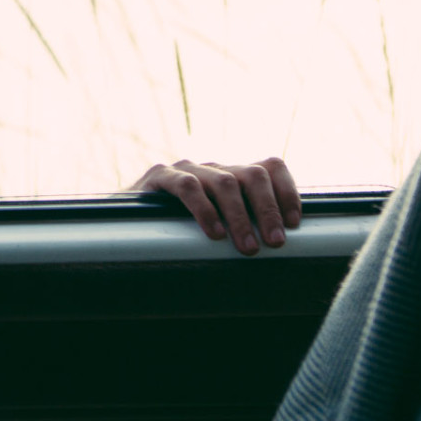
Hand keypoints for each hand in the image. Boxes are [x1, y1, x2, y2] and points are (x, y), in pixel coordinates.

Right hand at [131, 157, 300, 255]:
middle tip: (275, 243)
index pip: (271, 168)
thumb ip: (246, 230)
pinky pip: (186, 186)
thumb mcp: (220, 227)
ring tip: (247, 248)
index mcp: (233, 176)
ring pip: (223, 181)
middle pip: (253, 174)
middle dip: (268, 209)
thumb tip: (285, 253)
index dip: (287, 192)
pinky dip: (204, 209)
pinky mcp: (160, 176)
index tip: (295, 224)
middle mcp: (214, 168)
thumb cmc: (179, 232)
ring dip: (240, 216)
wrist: (125, 222)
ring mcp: (187, 169)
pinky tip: (213, 233)